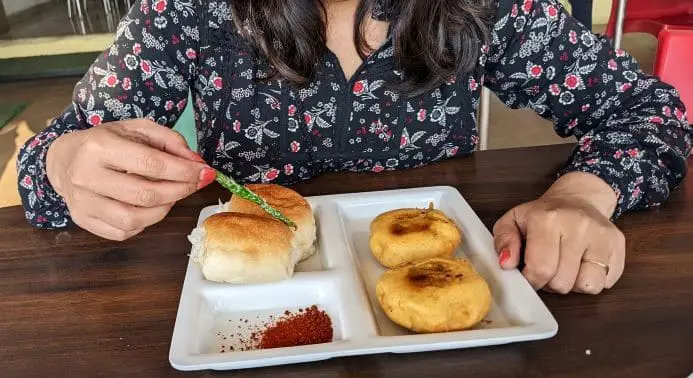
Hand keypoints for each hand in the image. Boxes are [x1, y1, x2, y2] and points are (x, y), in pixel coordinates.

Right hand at [46, 119, 215, 240]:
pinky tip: (148, 207)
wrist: (64, 159)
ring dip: (164, 209)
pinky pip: (124, 232)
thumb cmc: (105, 142)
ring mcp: (82, 202)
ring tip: (171, 194)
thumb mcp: (137, 129)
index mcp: (99, 147)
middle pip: (146, 195)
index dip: (185, 171)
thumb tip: (196, 163)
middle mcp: (86, 176)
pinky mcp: (83, 220)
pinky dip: (145, 222)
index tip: (205, 172)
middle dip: (181, 191)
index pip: (151, 164)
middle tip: (196, 184)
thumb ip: (170, 141)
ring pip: (135, 219)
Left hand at [493, 172, 625, 294]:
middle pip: (563, 282)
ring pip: (588, 286)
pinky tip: (583, 264)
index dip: (532, 281)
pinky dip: (592, 280)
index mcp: (548, 219)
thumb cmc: (543, 214)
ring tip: (566, 268)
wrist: (578, 197)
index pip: (541, 269)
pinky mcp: (618, 245)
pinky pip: (606, 282)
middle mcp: (579, 226)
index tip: (530, 276)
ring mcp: (602, 236)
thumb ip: (504, 241)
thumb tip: (506, 263)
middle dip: (551, 283)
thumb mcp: (513, 221)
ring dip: (573, 284)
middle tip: (548, 269)